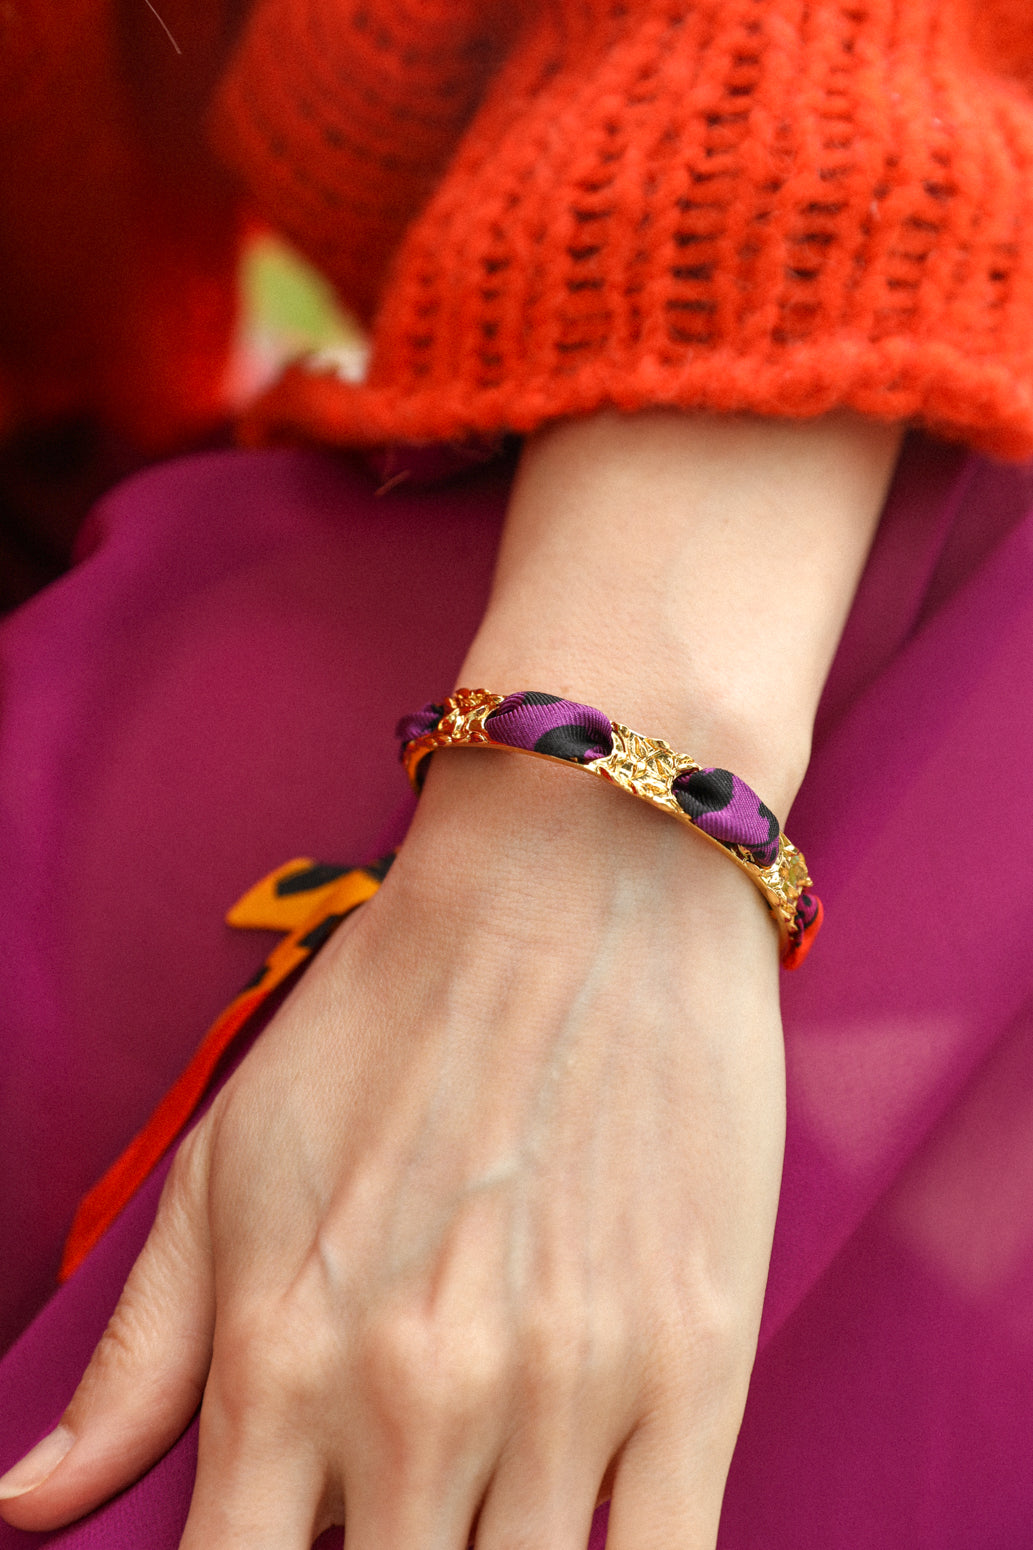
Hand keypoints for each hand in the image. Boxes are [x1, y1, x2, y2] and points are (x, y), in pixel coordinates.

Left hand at [0, 749, 785, 1549]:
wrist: (578, 880)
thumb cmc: (394, 1013)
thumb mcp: (229, 1162)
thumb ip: (140, 1356)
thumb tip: (25, 1510)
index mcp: (282, 1358)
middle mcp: (417, 1400)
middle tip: (387, 1514)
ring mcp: (568, 1391)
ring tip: (479, 1513)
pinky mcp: (698, 1364)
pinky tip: (589, 1531)